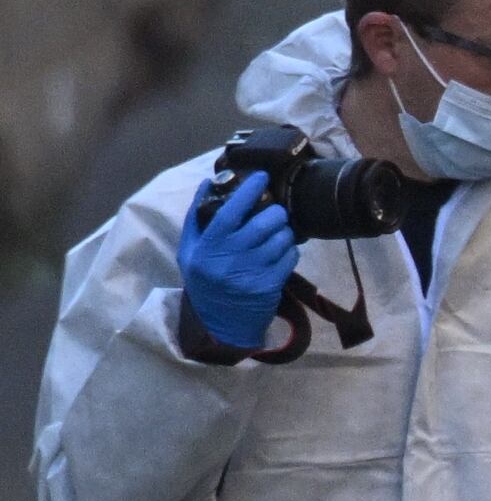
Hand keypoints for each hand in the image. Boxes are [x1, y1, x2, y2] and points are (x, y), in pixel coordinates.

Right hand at [177, 171, 295, 352]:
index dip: (249, 191)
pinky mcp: (271, 285)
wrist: (220, 323)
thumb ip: (196, 217)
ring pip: (281, 239)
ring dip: (285, 231)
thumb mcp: (190, 251)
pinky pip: (290, 258)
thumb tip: (208, 183)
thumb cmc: (204, 281)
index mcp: (208, 245)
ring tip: (279, 232)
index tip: (262, 177)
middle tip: (276, 211)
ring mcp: (252, 272)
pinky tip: (283, 252)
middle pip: (263, 223)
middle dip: (275, 212)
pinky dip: (290, 251)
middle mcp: (230, 257)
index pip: (231, 211)